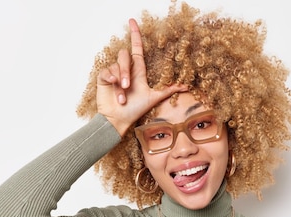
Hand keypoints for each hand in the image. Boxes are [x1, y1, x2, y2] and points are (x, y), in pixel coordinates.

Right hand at [96, 18, 186, 135]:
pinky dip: (111, 78)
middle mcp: (125, 70)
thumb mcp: (154, 97)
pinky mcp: (104, 77)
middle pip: (125, 55)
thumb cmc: (135, 110)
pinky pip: (107, 70)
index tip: (132, 21)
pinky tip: (113, 87)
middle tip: (127, 85)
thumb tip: (186, 86)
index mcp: (137, 71)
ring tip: (122, 95)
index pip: (136, 48)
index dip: (135, 34)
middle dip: (126, 70)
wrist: (119, 120)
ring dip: (120, 78)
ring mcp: (113, 73)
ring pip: (117, 64)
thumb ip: (168, 90)